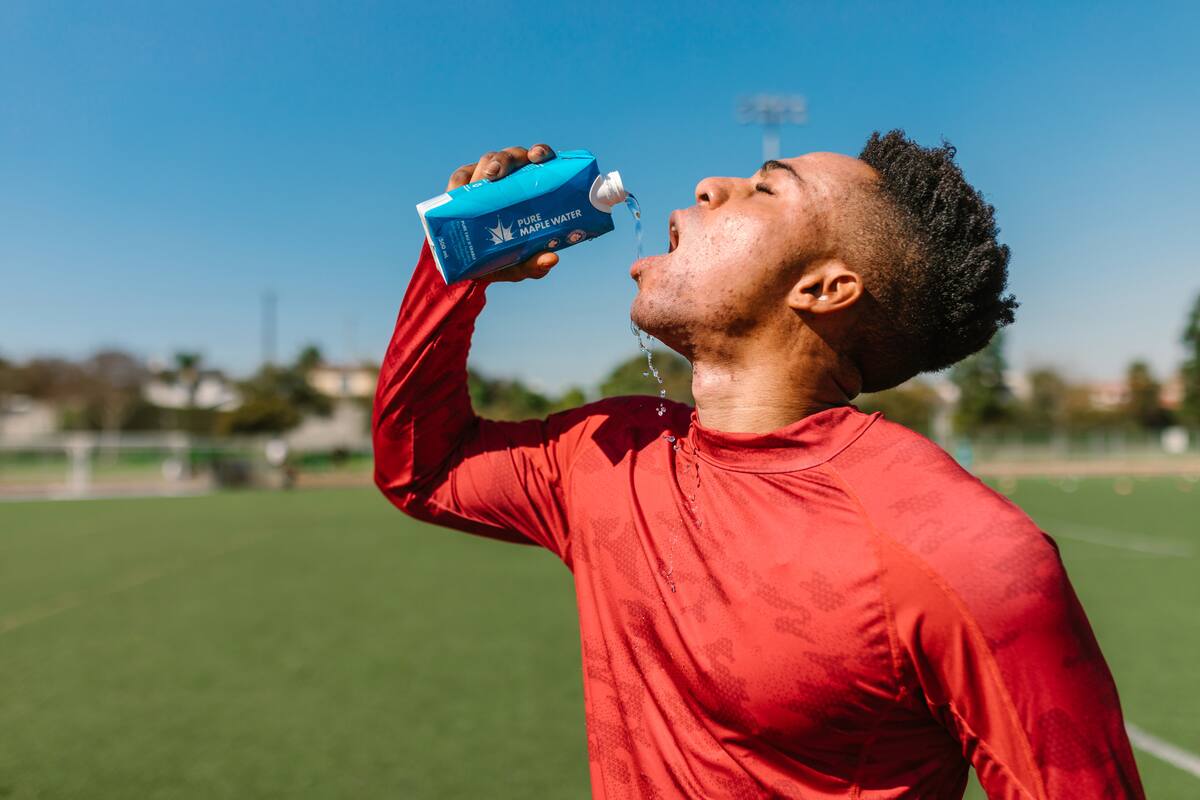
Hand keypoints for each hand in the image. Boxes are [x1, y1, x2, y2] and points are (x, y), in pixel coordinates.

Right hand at [445, 144, 559, 282]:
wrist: (469, 265)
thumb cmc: (502, 258)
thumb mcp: (518, 265)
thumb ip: (534, 264)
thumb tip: (551, 258)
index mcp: (530, 188)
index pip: (539, 160)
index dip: (540, 152)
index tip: (538, 157)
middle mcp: (510, 177)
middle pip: (512, 156)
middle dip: (507, 160)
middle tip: (500, 174)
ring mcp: (485, 179)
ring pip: (488, 160)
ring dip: (487, 165)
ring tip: (486, 178)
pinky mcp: (462, 187)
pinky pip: (460, 176)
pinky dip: (460, 182)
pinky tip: (459, 190)